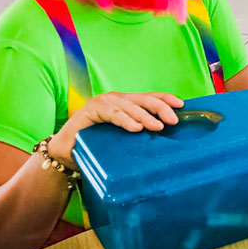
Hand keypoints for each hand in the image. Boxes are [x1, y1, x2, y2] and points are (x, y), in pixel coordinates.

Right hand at [47, 92, 183, 167]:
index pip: (150, 98)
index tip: (181, 105)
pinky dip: (125, 120)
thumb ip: (140, 134)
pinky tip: (136, 128)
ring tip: (158, 127)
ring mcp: (103, 103)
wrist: (66, 151)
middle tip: (173, 120)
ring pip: (129, 107)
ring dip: (145, 116)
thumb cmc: (98, 145)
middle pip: (143, 100)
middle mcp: (116, 99)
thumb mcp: (124, 139)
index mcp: (126, 103)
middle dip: (160, 108)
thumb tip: (167, 142)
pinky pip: (112, 114)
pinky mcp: (91, 111)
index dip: (166, 99)